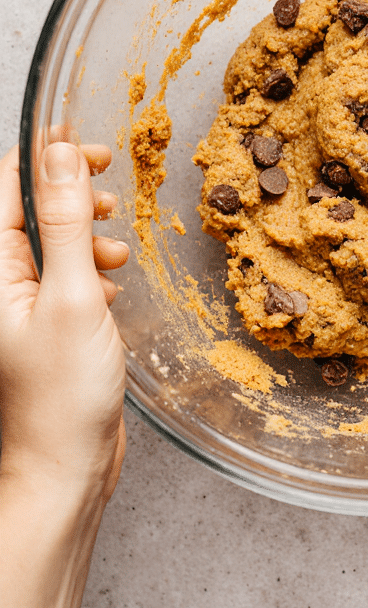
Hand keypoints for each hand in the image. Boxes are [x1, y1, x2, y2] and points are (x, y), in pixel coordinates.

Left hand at [0, 141, 128, 497]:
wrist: (64, 468)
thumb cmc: (60, 396)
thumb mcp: (71, 295)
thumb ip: (66, 222)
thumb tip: (60, 154)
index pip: (8, 186)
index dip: (46, 154)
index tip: (86, 139)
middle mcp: (2, 281)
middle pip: (30, 206)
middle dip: (71, 189)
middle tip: (109, 180)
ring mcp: (23, 302)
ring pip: (53, 238)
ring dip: (87, 230)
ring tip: (115, 249)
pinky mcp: (47, 322)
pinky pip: (67, 271)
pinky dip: (92, 267)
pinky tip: (111, 285)